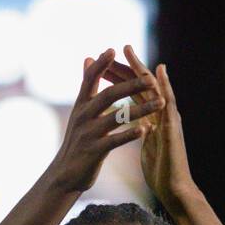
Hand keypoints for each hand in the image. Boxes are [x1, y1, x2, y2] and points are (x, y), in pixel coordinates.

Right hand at [47, 48, 163, 193]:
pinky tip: (146, 130)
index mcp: (81, 105)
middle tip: (151, 79)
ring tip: (160, 103)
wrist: (65, 174)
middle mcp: (83, 116)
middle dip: (130, 85)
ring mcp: (88, 134)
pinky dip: (130, 134)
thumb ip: (87, 87)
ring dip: (140, 109)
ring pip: (116, 117)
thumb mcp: (80, 112)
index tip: (112, 50)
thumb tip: (88, 58)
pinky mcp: (94, 151)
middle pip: (107, 95)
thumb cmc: (77, 141)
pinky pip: (115, 141)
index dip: (100, 65)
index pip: (89, 79)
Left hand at [102, 45, 193, 210]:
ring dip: (142, 69)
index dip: (121, 79)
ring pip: (155, 88)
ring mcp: (169, 119)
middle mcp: (161, 114)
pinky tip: (158, 72)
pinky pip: (168, 104)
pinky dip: (164, 86)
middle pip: (142, 86)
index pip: (134, 93)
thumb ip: (143, 130)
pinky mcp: (173, 128)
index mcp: (152, 118)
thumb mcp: (147, 144)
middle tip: (115, 50)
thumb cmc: (161, 170)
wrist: (174, 189)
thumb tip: (137, 122)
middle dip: (128, 68)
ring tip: (130, 52)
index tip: (106, 65)